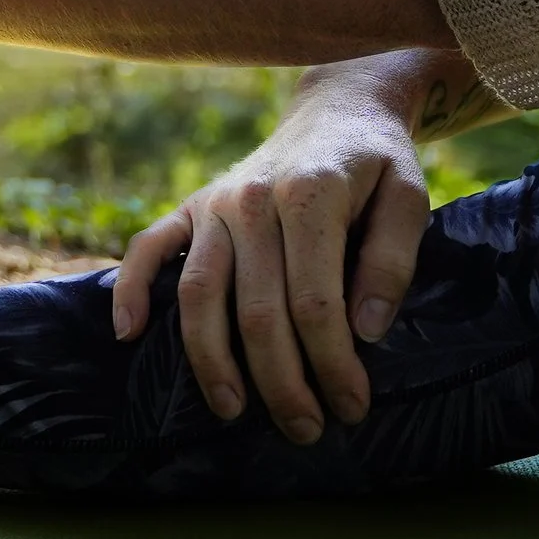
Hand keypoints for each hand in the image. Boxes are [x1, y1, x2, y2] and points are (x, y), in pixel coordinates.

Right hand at [110, 49, 484, 442]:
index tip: (352, 406)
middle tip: (306, 429)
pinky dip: (132, 290)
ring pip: (199, 296)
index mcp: (310, 194)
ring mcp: (215, 203)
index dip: (332, 364)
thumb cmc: (378, 161)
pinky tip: (128, 336)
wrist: (337, 108)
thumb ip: (392, 261)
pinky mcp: (192, 205)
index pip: (314, 302)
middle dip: (281, 383)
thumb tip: (365, 330)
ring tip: (234, 412)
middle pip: (256, 312)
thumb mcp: (409, 198)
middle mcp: (252, 199)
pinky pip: (149, 248)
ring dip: (213, 363)